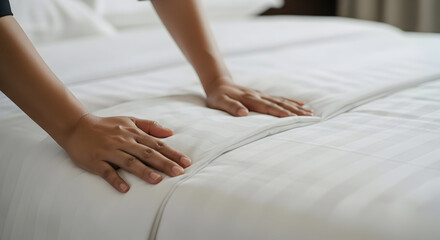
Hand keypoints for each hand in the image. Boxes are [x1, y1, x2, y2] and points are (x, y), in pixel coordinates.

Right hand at [63, 114, 191, 192]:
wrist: (76, 126)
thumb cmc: (106, 125)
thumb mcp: (129, 120)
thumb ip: (150, 126)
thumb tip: (170, 132)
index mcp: (133, 134)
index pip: (157, 144)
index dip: (172, 153)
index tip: (186, 162)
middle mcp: (124, 142)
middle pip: (147, 153)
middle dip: (164, 163)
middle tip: (179, 172)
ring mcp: (110, 151)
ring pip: (129, 162)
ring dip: (144, 171)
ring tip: (157, 180)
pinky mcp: (96, 161)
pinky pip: (106, 171)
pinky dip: (115, 180)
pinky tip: (125, 189)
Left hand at [205, 82, 312, 116]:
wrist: (218, 84)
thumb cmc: (218, 96)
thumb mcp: (219, 102)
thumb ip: (231, 107)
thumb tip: (243, 113)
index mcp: (249, 99)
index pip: (267, 107)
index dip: (280, 113)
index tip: (292, 118)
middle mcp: (258, 96)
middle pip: (279, 104)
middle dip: (295, 111)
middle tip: (309, 117)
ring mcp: (262, 95)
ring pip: (282, 101)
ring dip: (297, 107)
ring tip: (310, 113)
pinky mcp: (263, 95)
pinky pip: (280, 99)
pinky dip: (291, 101)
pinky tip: (301, 105)